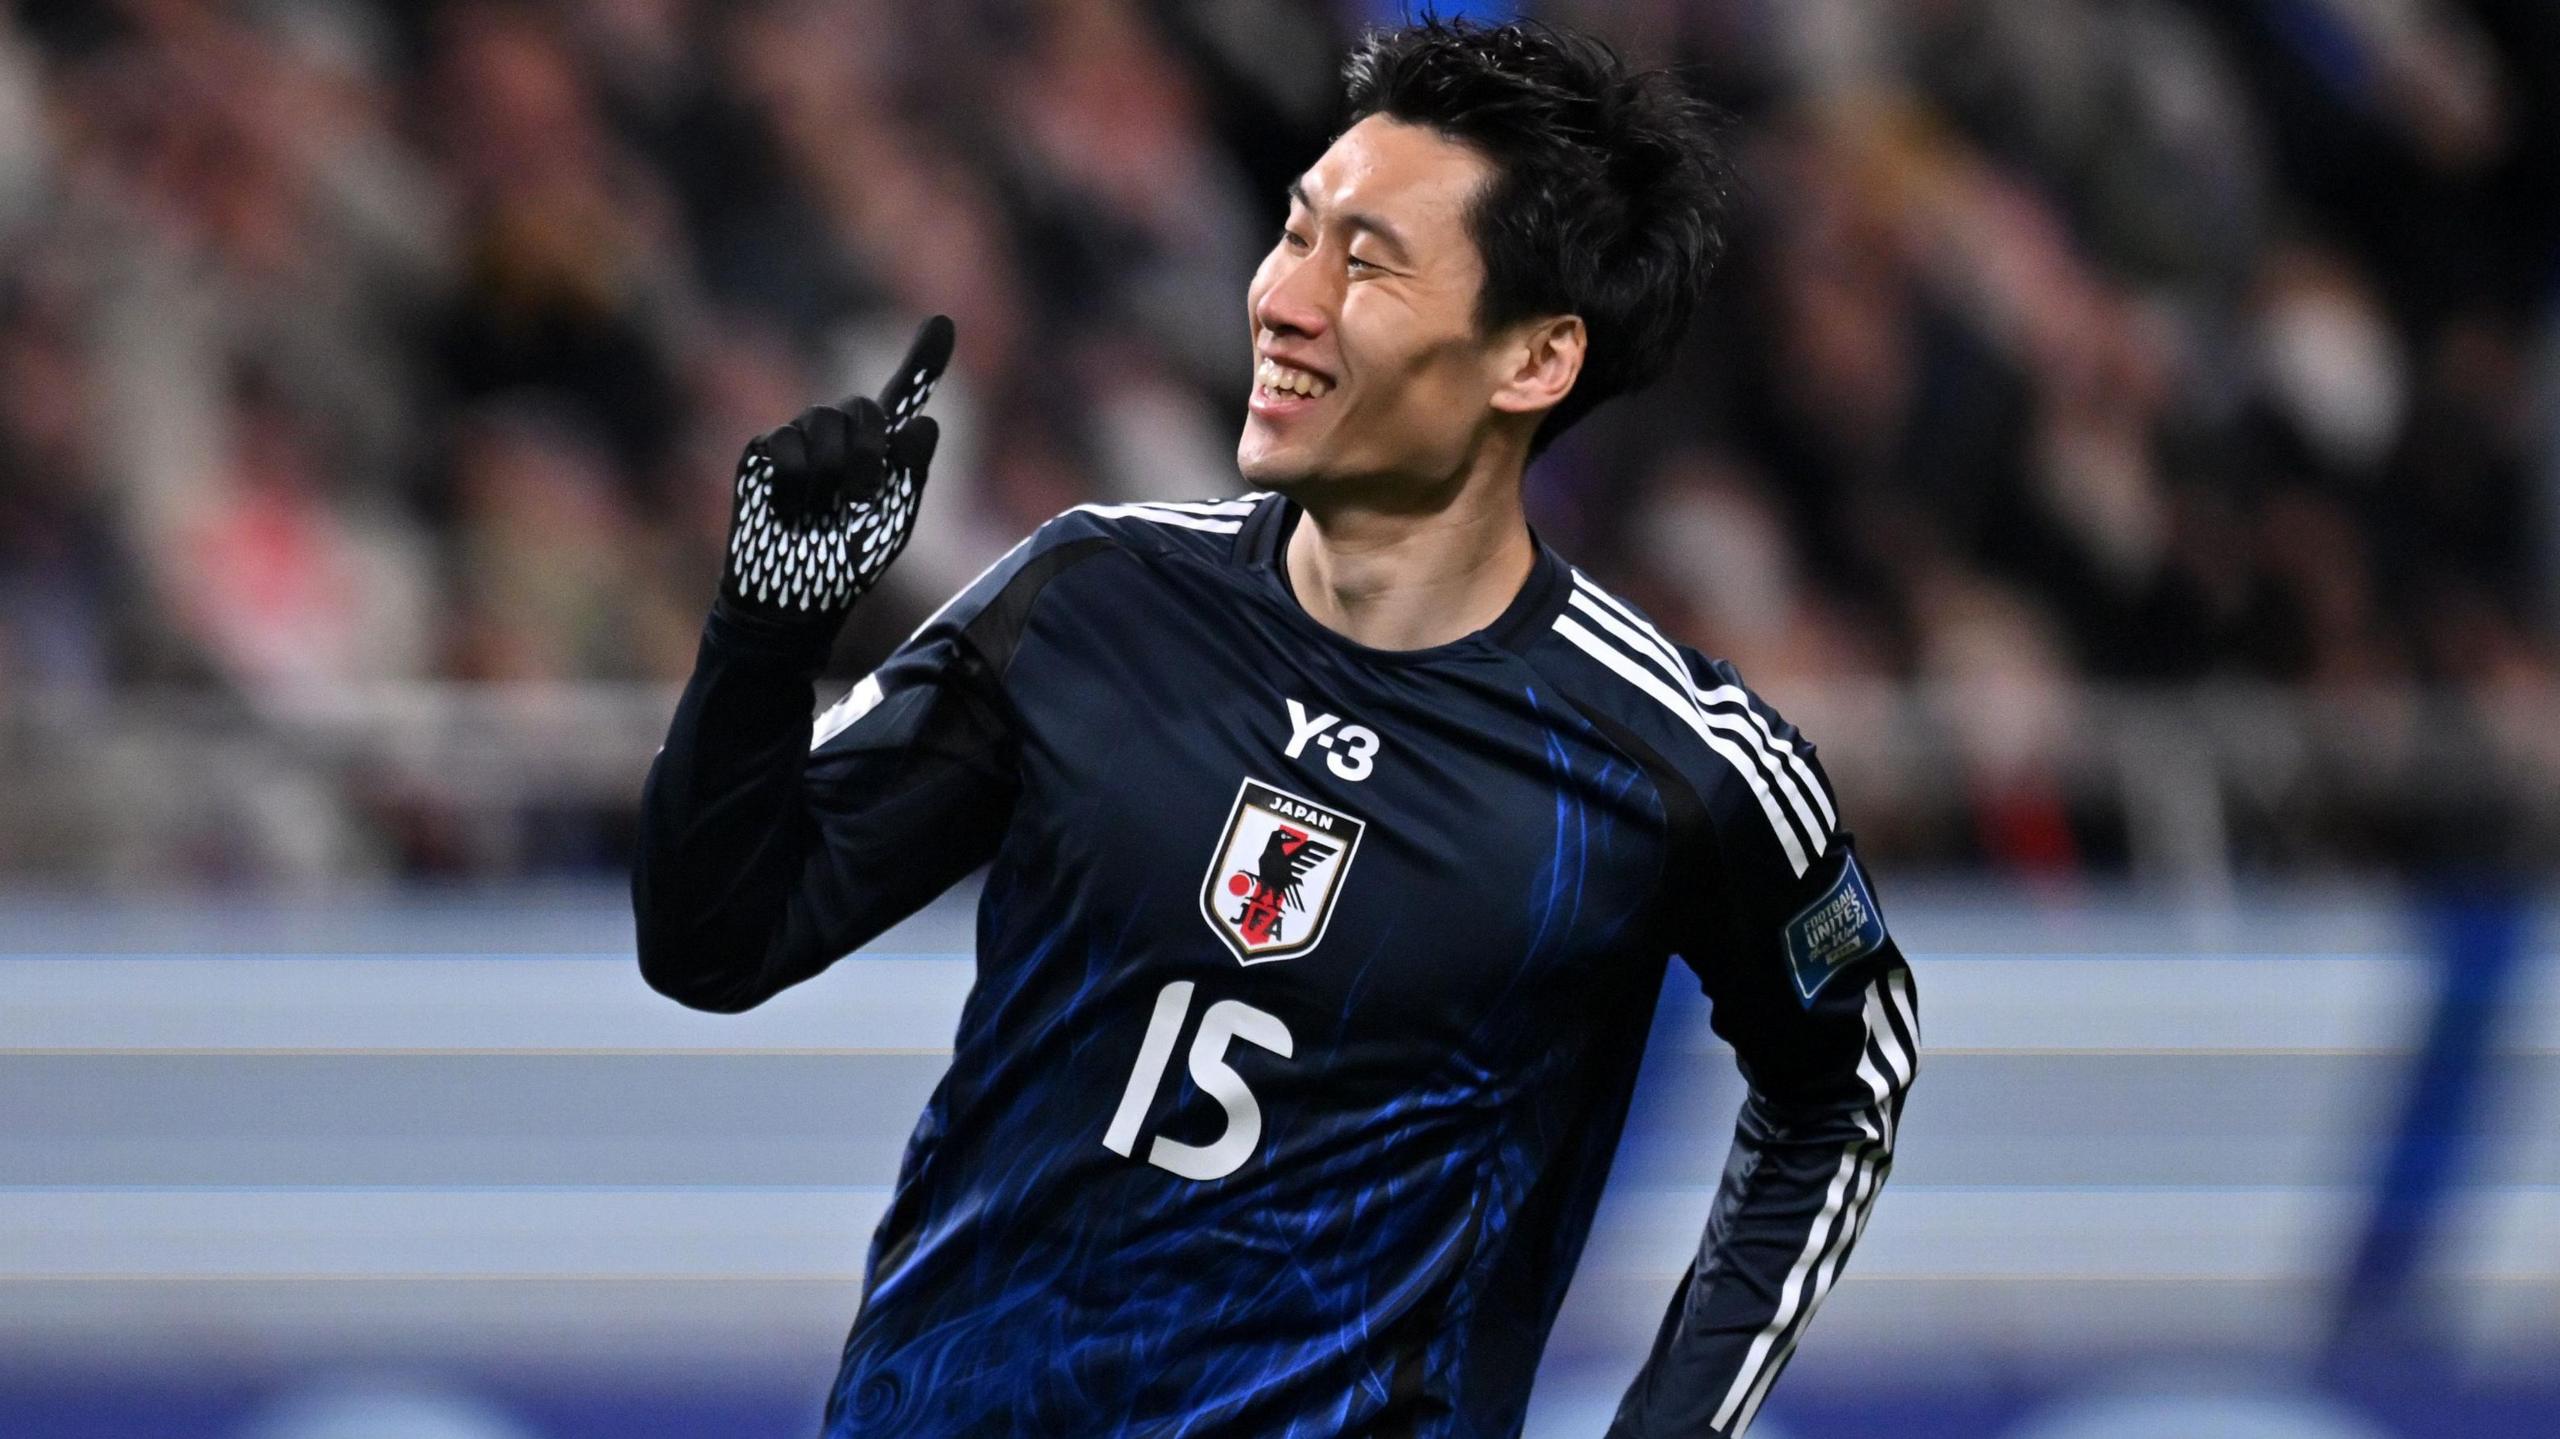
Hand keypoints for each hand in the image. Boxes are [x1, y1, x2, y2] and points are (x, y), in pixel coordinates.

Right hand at [717, 314, 952, 631]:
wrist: (797, 597)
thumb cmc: (848, 563)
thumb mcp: (893, 521)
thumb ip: (913, 472)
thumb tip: (926, 421)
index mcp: (881, 447)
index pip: (904, 394)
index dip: (924, 360)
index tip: (945, 321)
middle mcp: (841, 432)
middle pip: (863, 407)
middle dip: (868, 455)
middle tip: (859, 500)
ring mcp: (800, 437)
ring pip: (824, 421)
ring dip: (832, 474)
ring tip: (823, 511)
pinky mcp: (763, 451)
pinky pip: (787, 446)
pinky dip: (796, 486)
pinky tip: (791, 512)